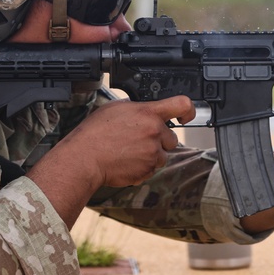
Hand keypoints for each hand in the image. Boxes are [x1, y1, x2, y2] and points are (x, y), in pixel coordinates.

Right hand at [60, 95, 196, 187]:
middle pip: (172, 137)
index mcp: (148, 113)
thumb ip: (137, 109)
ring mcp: (152, 153)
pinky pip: (152, 169)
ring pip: (162, 155)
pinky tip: (126, 162)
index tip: (186, 116)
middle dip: (159, 140)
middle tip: (138, 141)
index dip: (188, 110)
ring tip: (129, 152)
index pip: (182, 105)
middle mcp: (154, 132)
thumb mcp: (116, 108)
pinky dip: (143, 167)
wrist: (85, 158)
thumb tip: (145, 111)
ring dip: (151, 155)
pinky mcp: (148, 170)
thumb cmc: (94, 133)